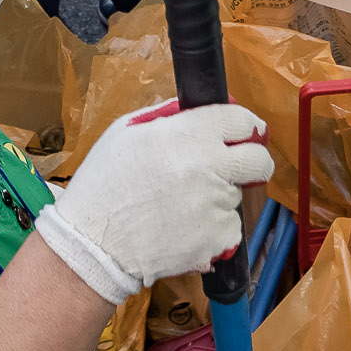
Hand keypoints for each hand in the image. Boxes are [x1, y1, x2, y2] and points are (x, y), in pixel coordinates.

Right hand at [36, 102, 271, 303]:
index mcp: (187, 134)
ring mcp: (214, 206)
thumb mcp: (127, 131)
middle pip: (259, 161)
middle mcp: (207, 168)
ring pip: (236, 197)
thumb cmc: (104, 184)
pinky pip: (229, 229)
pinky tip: (182, 229)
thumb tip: (207, 106)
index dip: (246, 127)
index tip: (246, 134)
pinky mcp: (217, 239)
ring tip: (178, 206)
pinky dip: (213, 230)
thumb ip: (171, 114)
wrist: (91, 243)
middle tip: (233, 170)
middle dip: (251, 162)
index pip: (242, 121)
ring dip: (218, 199)